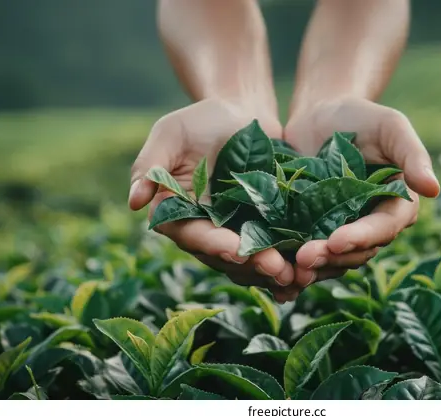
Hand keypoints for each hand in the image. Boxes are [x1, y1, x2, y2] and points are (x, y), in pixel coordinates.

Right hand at [128, 98, 296, 298]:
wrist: (242, 113)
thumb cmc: (202, 120)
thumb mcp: (172, 133)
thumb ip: (151, 164)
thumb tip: (134, 201)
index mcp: (179, 213)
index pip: (192, 236)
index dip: (213, 245)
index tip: (235, 248)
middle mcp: (206, 230)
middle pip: (224, 258)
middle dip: (250, 265)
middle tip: (276, 268)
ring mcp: (236, 232)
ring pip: (250, 263)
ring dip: (271, 273)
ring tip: (296, 276)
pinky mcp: (264, 229)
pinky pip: (273, 253)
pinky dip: (288, 266)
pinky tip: (306, 275)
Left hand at [282, 96, 440, 296]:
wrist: (319, 114)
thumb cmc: (360, 116)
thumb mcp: (390, 125)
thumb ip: (412, 154)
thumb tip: (433, 190)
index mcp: (395, 203)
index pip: (384, 228)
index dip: (362, 237)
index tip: (337, 240)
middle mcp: (371, 223)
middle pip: (357, 251)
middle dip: (332, 257)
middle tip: (304, 258)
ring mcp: (341, 228)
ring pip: (333, 259)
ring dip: (314, 266)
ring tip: (289, 268)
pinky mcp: (313, 229)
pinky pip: (309, 253)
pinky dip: (295, 264)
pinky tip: (276, 270)